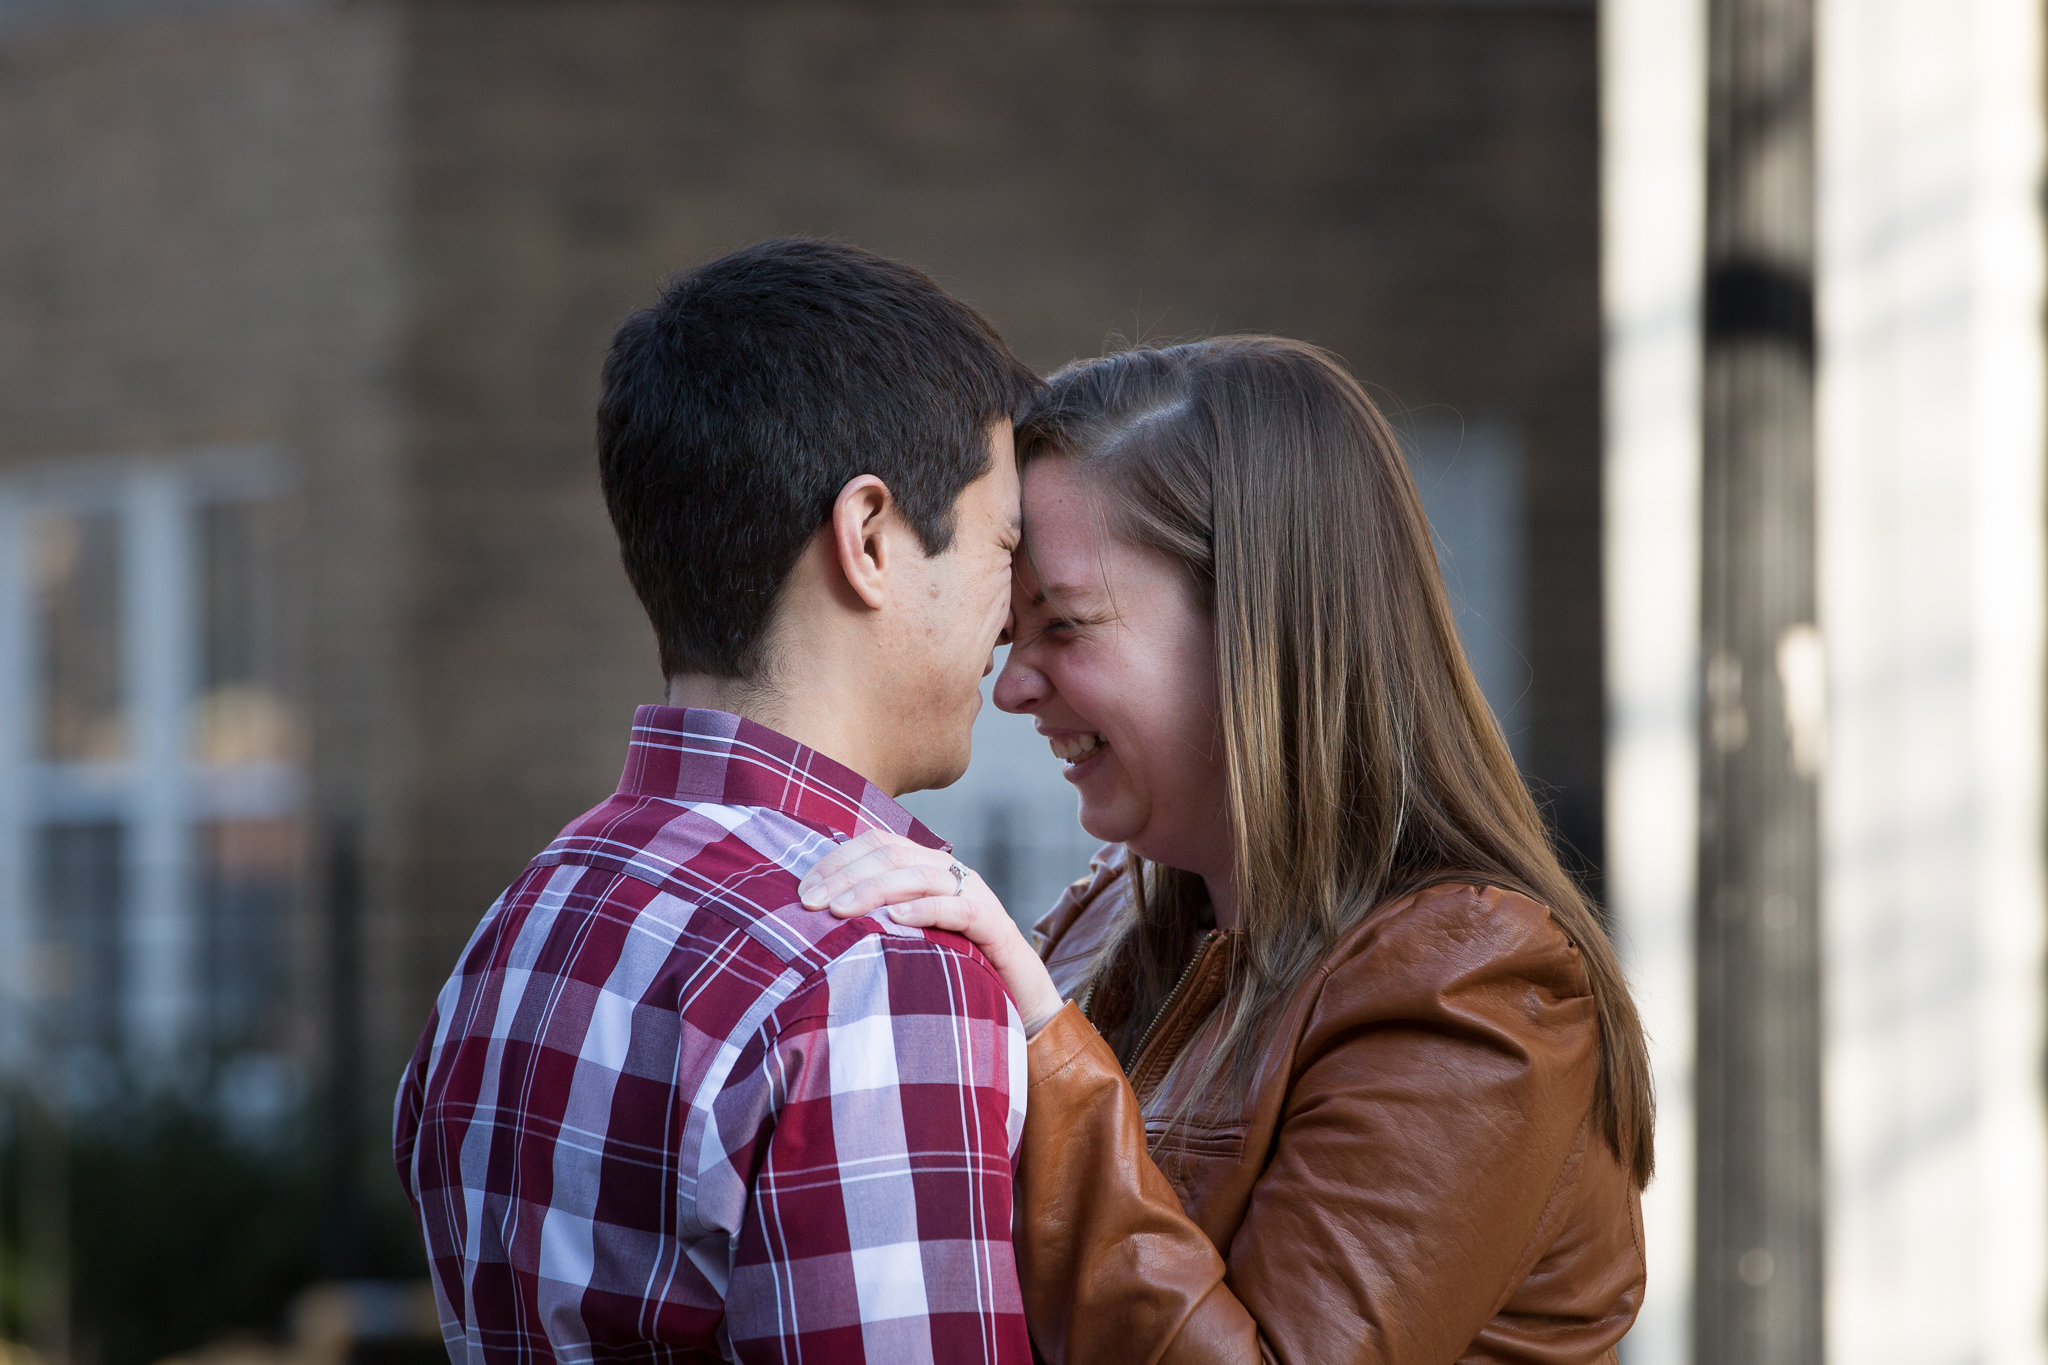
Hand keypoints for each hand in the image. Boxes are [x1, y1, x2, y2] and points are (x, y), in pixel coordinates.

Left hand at [798, 830, 1066, 1036]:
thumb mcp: (910, 939)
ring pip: (922, 874)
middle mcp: (953, 873)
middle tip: (812, 903)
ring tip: (840, 910)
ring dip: (875, 889)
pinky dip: (925, 909)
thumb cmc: (957, 971)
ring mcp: (977, 896)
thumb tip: (819, 918)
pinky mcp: (996, 927)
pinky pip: (960, 909)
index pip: (879, 843)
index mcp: (930, 868)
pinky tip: (895, 919)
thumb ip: (876, 922)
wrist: (1022, 1002)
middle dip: (847, 874)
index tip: (804, 889)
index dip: (838, 859)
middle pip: (894, 853)